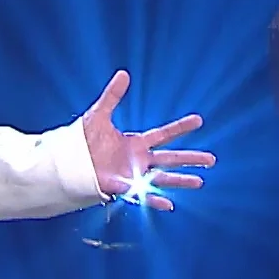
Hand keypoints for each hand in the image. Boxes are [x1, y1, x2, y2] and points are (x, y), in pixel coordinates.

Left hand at [80, 70, 214, 211]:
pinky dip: (155, 200)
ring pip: (162, 178)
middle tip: (211, 160)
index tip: (199, 120)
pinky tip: (169, 205)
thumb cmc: (82, 140)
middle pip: (170, 159)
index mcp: (135, 144)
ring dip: (180, 180)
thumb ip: (112, 96)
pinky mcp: (121, 188)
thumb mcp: (99, 114)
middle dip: (190, 159)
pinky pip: (142, 196)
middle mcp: (138, 161)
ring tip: (199, 182)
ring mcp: (132, 176)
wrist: (66, 162)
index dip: (181, 128)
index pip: (164, 135)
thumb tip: (123, 74)